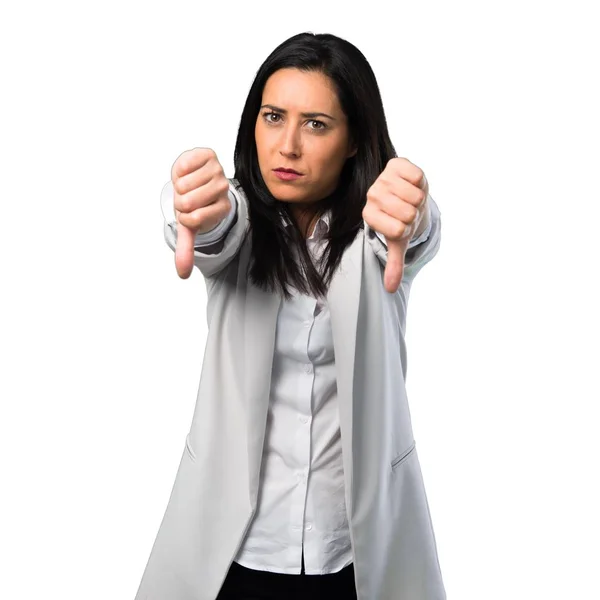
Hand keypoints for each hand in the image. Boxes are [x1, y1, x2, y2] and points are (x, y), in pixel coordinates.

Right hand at [171, 148, 230, 278]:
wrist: (194, 176)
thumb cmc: (192, 201)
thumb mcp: (188, 226)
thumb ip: (187, 249)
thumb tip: (182, 275)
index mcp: (222, 208)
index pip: (193, 219)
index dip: (183, 216)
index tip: (189, 212)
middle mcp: (224, 189)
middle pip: (186, 202)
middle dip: (179, 201)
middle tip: (186, 197)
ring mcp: (218, 171)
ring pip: (183, 185)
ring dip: (178, 185)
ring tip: (187, 184)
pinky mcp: (208, 154)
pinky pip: (183, 167)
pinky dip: (178, 171)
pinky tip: (187, 172)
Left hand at [362, 157, 428, 292]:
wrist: (404, 191)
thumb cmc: (400, 218)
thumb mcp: (397, 242)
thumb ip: (393, 264)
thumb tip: (391, 289)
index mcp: (369, 215)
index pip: (398, 230)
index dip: (408, 229)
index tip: (402, 224)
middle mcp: (372, 196)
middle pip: (408, 214)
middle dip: (415, 214)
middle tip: (409, 209)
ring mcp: (382, 178)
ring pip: (415, 196)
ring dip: (420, 198)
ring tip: (411, 197)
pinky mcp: (395, 163)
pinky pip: (417, 176)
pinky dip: (421, 182)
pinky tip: (413, 183)